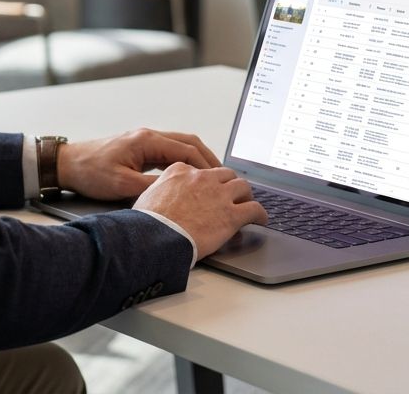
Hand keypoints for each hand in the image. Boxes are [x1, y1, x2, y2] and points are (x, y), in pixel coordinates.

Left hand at [56, 128, 221, 201]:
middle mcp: (148, 136)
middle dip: (208, 159)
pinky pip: (169, 151)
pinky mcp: (140, 148)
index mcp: (147, 140)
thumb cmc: (90, 171)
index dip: (206, 165)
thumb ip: (152, 187)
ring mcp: (144, 141)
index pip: (187, 149)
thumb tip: (177, 193)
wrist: (67, 164)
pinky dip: (184, 161)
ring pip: (180, 145)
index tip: (220, 179)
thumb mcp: (122, 185)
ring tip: (212, 177)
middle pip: (189, 142)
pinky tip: (189, 176)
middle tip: (224, 177)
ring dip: (197, 159)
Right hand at [134, 164, 268, 259]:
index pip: (201, 170)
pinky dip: (260, 214)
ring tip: (247, 204)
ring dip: (246, 195)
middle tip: (231, 195)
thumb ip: (160, 189)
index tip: (208, 189)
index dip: (207, 181)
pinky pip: (254, 209)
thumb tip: (159, 196)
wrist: (157, 237)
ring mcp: (219, 195)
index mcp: (181, 171)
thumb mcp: (147, 195)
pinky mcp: (232, 215)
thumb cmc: (149, 222)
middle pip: (225, 174)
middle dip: (230, 184)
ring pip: (243, 187)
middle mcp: (202, 178)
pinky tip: (261, 220)